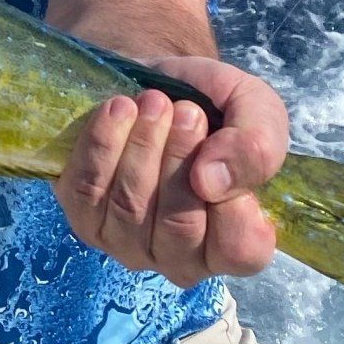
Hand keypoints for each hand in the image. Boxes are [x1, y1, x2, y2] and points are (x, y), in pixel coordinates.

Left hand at [54, 53, 285, 285]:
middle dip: (179, 158)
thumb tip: (211, 182)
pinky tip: (118, 109)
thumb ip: (255, 148)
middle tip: (186, 111)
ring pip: (129, 207)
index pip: (238, 250)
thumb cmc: (220, 110)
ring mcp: (128, 244)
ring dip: (142, 145)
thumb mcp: (258, 112)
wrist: (166, 85)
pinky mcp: (85, 219)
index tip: (221, 143)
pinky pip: (86, 190)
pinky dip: (101, 144)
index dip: (231, 200)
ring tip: (154, 101)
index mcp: (234, 244)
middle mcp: (180, 258)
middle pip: (177, 226)